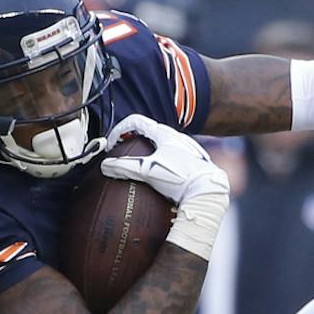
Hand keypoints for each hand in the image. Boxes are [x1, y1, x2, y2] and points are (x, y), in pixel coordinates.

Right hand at [100, 114, 227, 206]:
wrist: (209, 192)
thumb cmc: (180, 178)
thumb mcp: (148, 171)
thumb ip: (124, 167)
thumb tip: (105, 166)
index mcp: (164, 134)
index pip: (136, 121)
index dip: (120, 129)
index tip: (112, 143)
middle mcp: (177, 138)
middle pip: (148, 133)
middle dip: (132, 140)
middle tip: (122, 152)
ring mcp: (187, 150)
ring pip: (161, 145)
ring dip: (146, 152)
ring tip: (139, 167)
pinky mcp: (193, 164)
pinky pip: (172, 158)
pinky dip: (160, 163)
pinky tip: (158, 181)